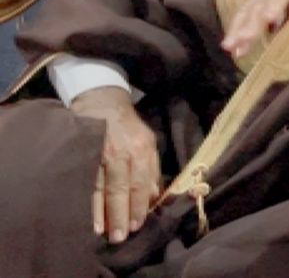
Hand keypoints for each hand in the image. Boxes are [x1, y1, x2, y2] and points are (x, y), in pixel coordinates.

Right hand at [71, 86, 159, 243]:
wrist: (102, 102)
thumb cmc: (129, 127)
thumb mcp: (149, 142)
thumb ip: (152, 168)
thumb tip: (155, 196)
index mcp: (142, 149)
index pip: (141, 182)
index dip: (139, 206)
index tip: (138, 225)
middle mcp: (121, 152)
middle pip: (121, 188)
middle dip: (121, 214)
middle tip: (121, 237)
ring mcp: (99, 152)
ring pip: (101, 188)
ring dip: (102, 213)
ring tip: (104, 233)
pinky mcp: (83, 153)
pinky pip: (85, 181)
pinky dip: (87, 201)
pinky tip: (88, 217)